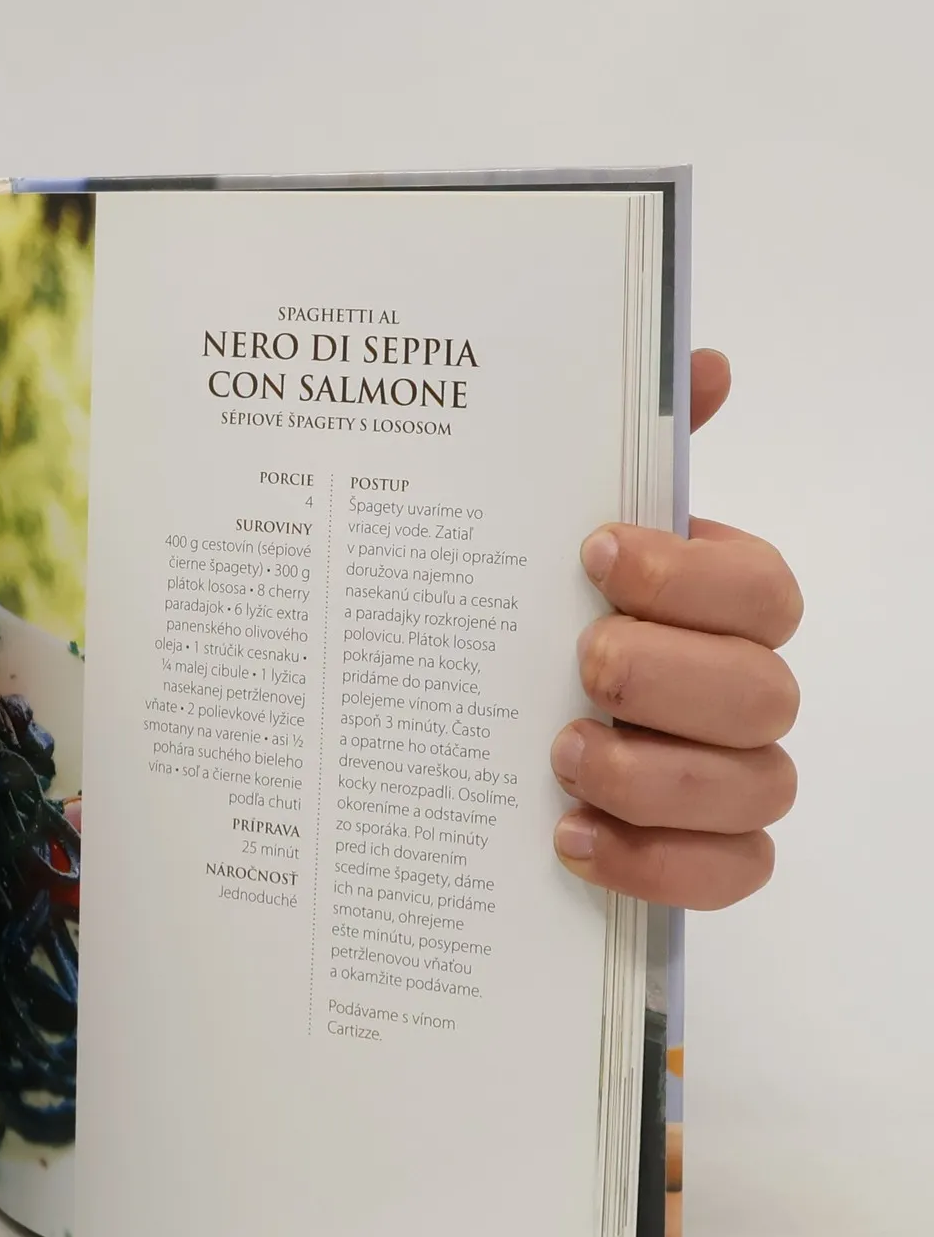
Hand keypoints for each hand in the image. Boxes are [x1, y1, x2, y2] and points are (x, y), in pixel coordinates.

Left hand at [551, 350, 800, 907]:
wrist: (473, 727)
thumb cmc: (535, 619)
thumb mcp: (552, 533)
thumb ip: (628, 452)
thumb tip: (703, 362)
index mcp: (720, 608)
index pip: (762, 591)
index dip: (691, 575)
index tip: (595, 554)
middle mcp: (742, 693)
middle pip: (763, 692)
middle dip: (667, 677)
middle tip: (580, 664)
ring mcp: (731, 781)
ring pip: (754, 789)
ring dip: (653, 774)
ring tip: (561, 756)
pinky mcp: (706, 858)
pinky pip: (731, 875)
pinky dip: (658, 864)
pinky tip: (570, 840)